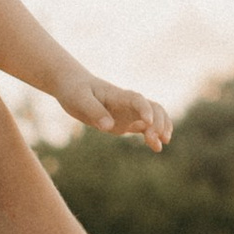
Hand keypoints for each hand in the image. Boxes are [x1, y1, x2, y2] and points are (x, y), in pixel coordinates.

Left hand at [58, 73, 173, 152]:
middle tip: (152, 139)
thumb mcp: (80, 100)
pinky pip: (146, 128)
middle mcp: (128, 103)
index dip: (145, 110)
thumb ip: (94, 111)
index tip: (148, 123)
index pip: (138, 100)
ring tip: (161, 144)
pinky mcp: (126, 122)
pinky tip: (157, 147)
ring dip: (161, 128)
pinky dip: (154, 136)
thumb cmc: (74, 90)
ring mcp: (129, 113)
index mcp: (118, 95)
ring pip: (155, 117)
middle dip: (158, 123)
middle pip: (153, 108)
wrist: (72, 86)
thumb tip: (108, 127)